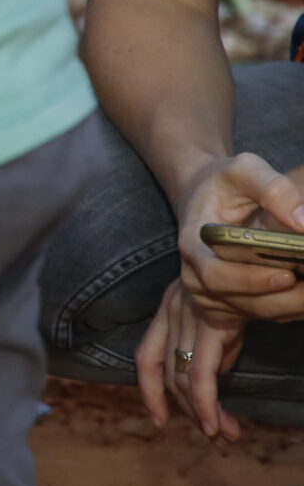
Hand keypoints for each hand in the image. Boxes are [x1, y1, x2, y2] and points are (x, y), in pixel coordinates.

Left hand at [138, 279, 251, 440]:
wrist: (255, 245)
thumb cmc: (243, 280)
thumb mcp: (224, 317)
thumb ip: (214, 345)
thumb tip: (211, 376)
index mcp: (168, 309)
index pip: (147, 357)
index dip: (149, 392)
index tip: (159, 420)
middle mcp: (170, 310)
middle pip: (167, 373)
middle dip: (188, 410)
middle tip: (214, 436)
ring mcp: (187, 314)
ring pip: (182, 378)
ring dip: (202, 413)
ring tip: (224, 436)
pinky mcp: (211, 321)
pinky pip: (200, 372)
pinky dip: (205, 403)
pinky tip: (215, 424)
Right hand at [171, 153, 303, 321]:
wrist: (203, 195)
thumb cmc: (223, 182)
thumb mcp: (244, 169)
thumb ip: (274, 190)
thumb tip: (303, 221)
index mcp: (193, 245)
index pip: (215, 275)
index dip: (250, 280)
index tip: (288, 275)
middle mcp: (195, 275)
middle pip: (241, 302)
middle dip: (285, 300)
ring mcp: (210, 293)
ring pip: (255, 312)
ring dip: (291, 306)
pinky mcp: (227, 303)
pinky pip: (261, 315)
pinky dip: (289, 309)